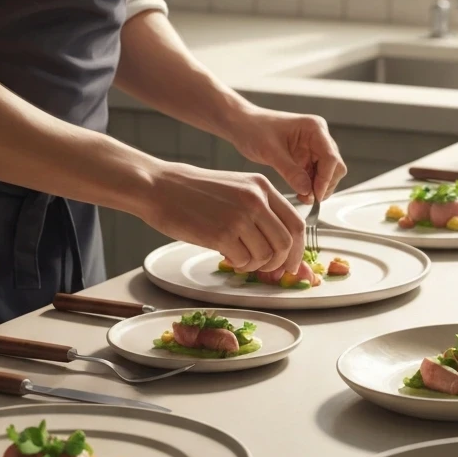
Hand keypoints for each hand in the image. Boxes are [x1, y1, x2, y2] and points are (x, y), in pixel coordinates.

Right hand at [140, 162, 305, 274]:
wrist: (159, 186)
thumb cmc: (194, 190)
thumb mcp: (235, 187)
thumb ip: (259, 207)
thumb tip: (277, 242)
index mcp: (262, 186)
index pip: (296, 222)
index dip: (298, 249)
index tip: (292, 263)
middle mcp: (256, 199)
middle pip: (286, 243)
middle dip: (279, 263)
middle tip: (267, 270)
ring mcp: (239, 216)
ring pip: (266, 255)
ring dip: (255, 265)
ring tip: (239, 258)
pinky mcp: (221, 233)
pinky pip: (243, 261)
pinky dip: (238, 265)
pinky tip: (227, 256)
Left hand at [229, 107, 346, 203]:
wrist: (242, 125)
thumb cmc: (254, 129)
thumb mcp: (270, 151)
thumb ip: (290, 170)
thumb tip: (308, 191)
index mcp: (314, 128)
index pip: (331, 157)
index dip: (326, 179)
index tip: (315, 195)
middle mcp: (318, 137)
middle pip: (335, 166)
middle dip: (324, 184)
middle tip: (308, 198)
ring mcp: (313, 148)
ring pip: (328, 173)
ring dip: (318, 187)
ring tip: (302, 197)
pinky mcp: (305, 158)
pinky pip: (315, 175)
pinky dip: (311, 186)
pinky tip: (300, 192)